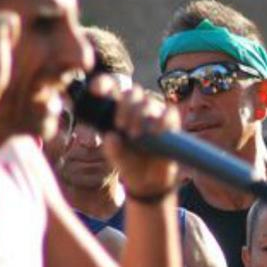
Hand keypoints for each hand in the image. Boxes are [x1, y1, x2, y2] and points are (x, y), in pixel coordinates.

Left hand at [91, 75, 180, 200]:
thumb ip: (112, 148)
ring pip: (148, 100)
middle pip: (132, 92)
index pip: (112, 89)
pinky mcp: (170, 124)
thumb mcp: (116, 158)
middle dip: (125, 106)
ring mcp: (154, 115)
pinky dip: (162, 119)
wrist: (149, 182)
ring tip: (135, 135)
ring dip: (139, 114)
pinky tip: (155, 131)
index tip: (95, 89)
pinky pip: (169, 112)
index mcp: (119, 111)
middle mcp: (137, 109)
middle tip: (121, 125)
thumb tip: (111, 136)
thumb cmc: (130, 164)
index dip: (104, 84)